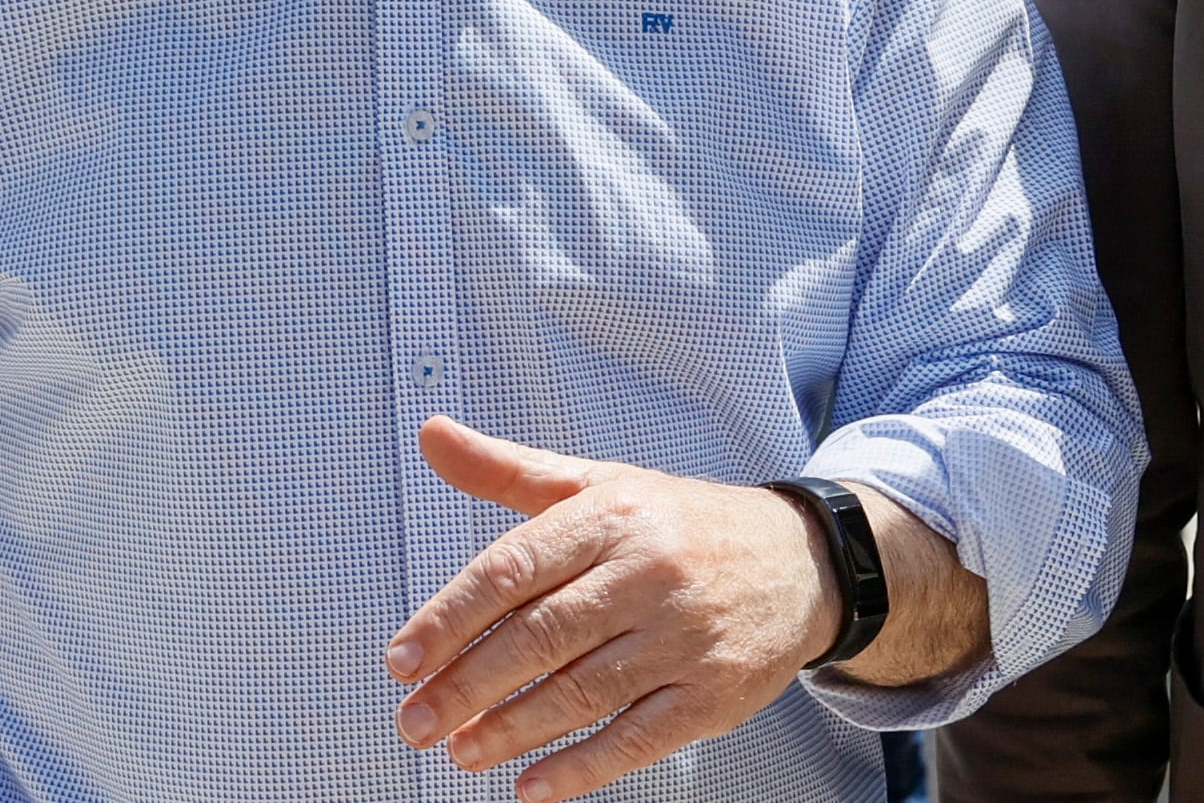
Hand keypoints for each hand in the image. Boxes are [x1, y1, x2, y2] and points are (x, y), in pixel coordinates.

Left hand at [388, 417, 840, 799]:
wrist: (800, 562)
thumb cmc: (682, 527)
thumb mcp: (601, 484)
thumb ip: (509, 470)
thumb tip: (432, 435)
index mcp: (613, 516)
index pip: (515, 567)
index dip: (451, 618)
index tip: (402, 659)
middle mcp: (649, 572)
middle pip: (542, 637)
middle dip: (467, 686)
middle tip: (416, 720)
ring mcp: (685, 636)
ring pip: (582, 691)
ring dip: (510, 730)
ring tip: (460, 750)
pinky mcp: (713, 693)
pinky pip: (637, 738)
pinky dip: (580, 768)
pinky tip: (532, 784)